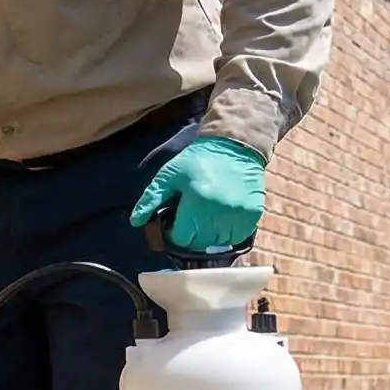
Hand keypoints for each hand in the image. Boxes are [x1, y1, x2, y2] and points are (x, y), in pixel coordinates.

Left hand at [130, 136, 266, 249]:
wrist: (234, 146)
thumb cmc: (197, 160)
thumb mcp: (169, 175)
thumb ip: (151, 198)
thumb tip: (136, 222)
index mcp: (197, 202)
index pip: (182, 238)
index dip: (174, 233)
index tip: (174, 222)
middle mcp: (220, 212)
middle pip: (199, 243)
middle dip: (190, 233)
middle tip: (190, 216)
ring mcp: (239, 214)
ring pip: (218, 242)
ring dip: (209, 235)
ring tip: (206, 215)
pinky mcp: (253, 214)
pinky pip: (236, 237)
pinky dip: (227, 232)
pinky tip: (221, 216)